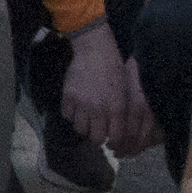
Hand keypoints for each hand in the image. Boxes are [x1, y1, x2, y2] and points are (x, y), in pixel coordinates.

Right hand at [61, 24, 155, 156]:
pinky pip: (67, 116)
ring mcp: (81, 104)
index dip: (114, 141)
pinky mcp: (67, 97)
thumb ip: (121, 113)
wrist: (95, 51)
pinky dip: (72, 114)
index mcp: (116, 108)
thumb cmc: (114, 70)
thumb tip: (116, 132)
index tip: (112, 138)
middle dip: (98, 136)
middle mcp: (98, 109)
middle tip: (98, 129)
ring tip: (87, 118)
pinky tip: (77, 108)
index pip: (115, 137)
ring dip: (84, 126)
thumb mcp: (124, 92)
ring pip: (80, 129)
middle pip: (95, 138)